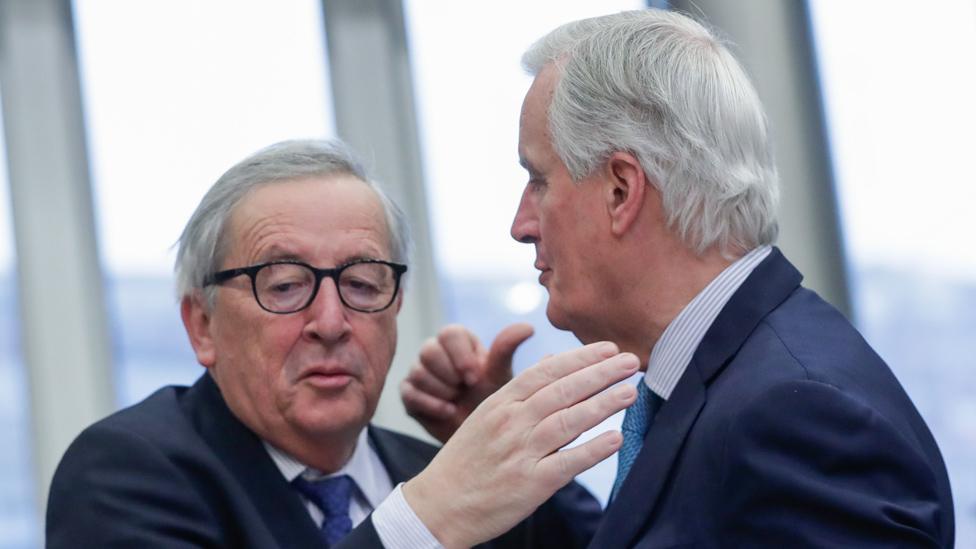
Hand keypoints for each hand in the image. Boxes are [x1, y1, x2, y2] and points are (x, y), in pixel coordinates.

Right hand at [401, 323, 533, 442]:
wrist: (480, 434)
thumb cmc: (493, 399)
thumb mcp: (500, 375)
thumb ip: (507, 349)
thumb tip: (529, 326)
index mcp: (459, 340)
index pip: (449, 333)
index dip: (460, 355)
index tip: (475, 377)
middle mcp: (436, 351)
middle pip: (429, 350)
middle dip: (449, 375)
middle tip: (466, 391)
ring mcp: (420, 371)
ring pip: (417, 371)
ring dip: (442, 391)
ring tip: (459, 402)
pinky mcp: (409, 392)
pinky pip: (409, 392)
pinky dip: (430, 404)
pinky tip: (449, 412)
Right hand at [402, 341, 637, 548]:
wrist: (440, 505)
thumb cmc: (467, 459)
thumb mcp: (487, 416)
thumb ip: (522, 390)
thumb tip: (554, 362)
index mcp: (500, 403)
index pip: (546, 372)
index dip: (580, 358)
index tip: (608, 348)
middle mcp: (511, 423)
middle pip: (562, 391)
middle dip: (600, 373)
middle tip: (632, 362)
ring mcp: (521, 453)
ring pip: (568, 421)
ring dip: (603, 404)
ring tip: (630, 392)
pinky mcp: (530, 484)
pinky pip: (567, 463)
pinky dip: (593, 450)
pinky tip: (615, 439)